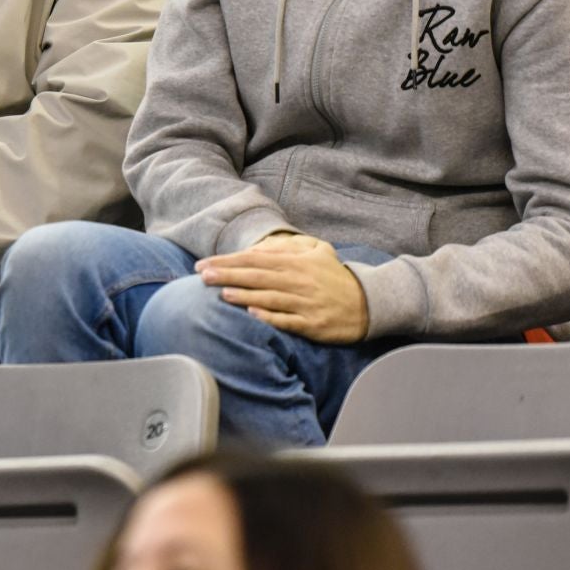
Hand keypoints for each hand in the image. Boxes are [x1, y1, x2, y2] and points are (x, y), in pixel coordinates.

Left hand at [198, 233, 369, 343]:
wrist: (367, 303)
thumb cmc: (335, 277)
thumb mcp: (319, 253)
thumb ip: (292, 247)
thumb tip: (263, 246)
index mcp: (296, 263)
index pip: (255, 259)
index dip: (228, 260)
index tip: (205, 263)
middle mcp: (299, 281)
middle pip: (257, 276)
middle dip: (227, 274)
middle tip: (202, 275)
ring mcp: (305, 303)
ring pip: (269, 297)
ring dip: (244, 294)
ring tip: (221, 292)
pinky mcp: (313, 324)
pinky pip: (287, 320)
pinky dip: (269, 317)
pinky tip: (251, 314)